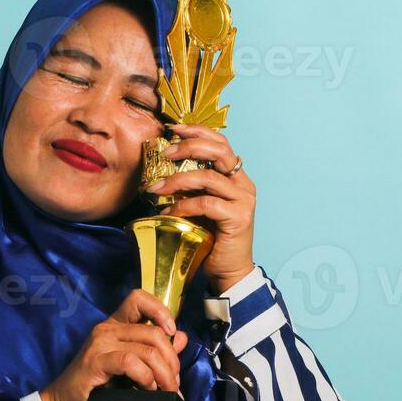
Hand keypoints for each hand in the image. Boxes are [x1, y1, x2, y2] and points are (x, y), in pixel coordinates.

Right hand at [39, 289, 189, 400]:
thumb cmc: (98, 387)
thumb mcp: (131, 366)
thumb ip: (155, 350)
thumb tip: (181, 337)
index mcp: (116, 325)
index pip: (138, 298)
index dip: (160, 310)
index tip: (172, 331)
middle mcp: (107, 329)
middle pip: (154, 332)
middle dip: (172, 360)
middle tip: (174, 383)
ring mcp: (100, 343)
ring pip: (147, 349)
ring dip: (164, 374)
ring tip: (166, 391)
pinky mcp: (95, 361)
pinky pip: (130, 362)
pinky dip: (145, 376)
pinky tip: (147, 389)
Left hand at [145, 122, 255, 293]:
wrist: (228, 271)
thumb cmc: (211, 239)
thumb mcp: (200, 206)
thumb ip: (192, 187)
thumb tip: (162, 169)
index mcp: (236, 177)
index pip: (221, 143)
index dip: (198, 132)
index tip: (174, 129)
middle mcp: (243, 185)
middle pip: (220, 151)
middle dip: (190, 146)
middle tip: (167, 152)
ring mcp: (243, 201)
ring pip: (209, 177)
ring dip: (178, 180)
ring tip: (157, 188)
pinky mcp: (238, 218)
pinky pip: (206, 203)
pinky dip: (184, 205)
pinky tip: (169, 211)